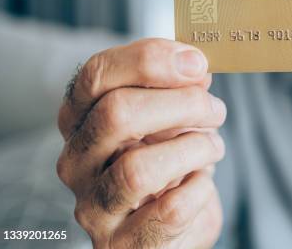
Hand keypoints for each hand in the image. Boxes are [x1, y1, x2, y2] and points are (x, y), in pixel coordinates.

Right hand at [56, 39, 225, 247]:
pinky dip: (199, 189)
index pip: (95, 75)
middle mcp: (77, 162)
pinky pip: (171, 209)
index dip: (149, 60)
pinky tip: (202, 181)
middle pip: (117, 114)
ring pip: (139, 169)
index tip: (195, 63)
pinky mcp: (124, 242)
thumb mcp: (166, 119)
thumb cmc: (166, 164)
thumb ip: (173, 89)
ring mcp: (95, 206)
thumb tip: (192, 65)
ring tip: (213, 147)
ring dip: (193, 149)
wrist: (167, 229)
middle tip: (214, 110)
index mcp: (81, 120)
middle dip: (182, 104)